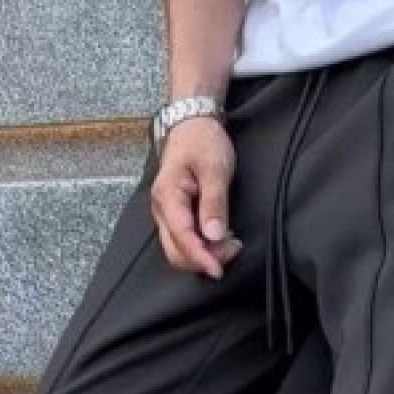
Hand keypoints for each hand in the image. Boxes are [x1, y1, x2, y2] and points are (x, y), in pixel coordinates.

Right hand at [150, 116, 242, 278]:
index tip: (218, 269)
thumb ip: (214, 203)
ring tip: (230, 243)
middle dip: (203, 259)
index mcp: (167, 196)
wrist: (193, 124)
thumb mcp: (214, 169)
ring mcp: (165, 214)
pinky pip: (184, 240)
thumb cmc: (203, 142)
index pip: (181, 237)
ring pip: (179, 249)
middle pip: (175, 251)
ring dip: (204, 254)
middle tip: (232, 250)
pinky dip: (203, 247)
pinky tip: (221, 238)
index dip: (200, 257)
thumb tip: (213, 236)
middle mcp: (161, 209)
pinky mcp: (175, 216)